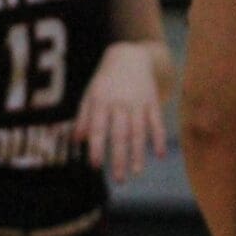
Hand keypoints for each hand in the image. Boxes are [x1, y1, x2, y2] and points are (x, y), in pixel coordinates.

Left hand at [75, 42, 165, 182]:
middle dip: (120, 158)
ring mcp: (138, 102)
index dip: (97, 147)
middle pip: (120, 134)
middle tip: (119, 179)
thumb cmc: (105, 81)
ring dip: (139, 152)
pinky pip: (156, 121)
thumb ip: (83, 117)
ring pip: (139, 130)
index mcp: (101, 101)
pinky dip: (159, 138)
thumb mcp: (90, 94)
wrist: (129, 56)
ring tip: (136, 172)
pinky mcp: (152, 101)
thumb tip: (77, 141)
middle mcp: (120, 102)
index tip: (96, 165)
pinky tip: (159, 155)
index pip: (99, 128)